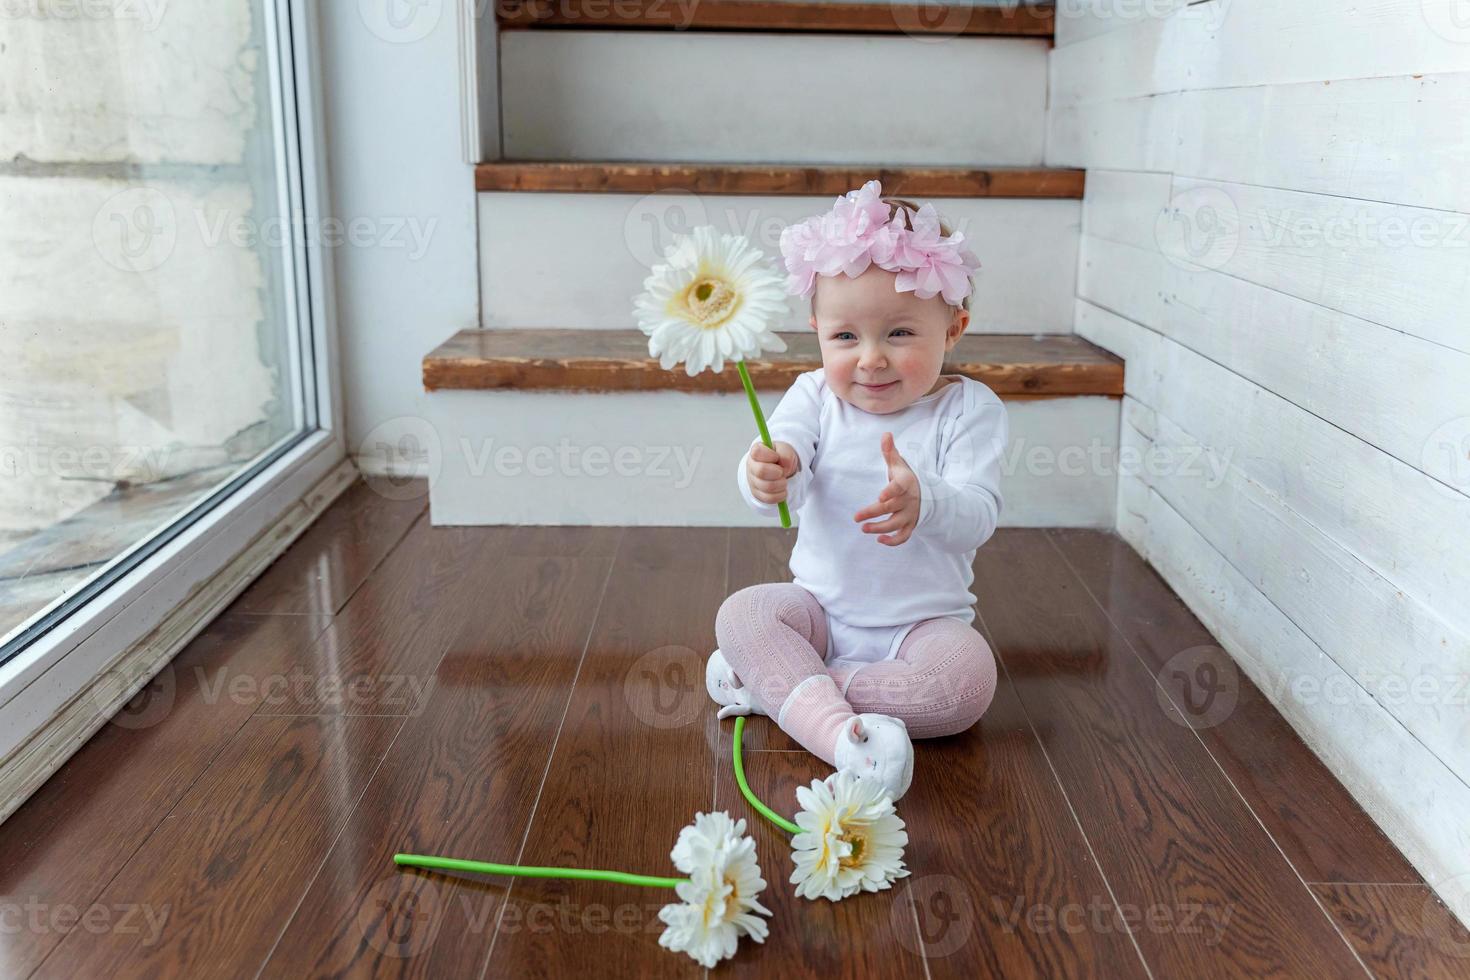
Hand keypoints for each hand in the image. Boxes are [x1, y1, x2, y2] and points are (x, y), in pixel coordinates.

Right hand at [747, 439, 799, 504]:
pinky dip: (780, 495)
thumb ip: (786, 454)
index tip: (776, 457)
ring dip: (781, 485)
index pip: (757, 452)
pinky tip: (783, 490)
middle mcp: (751, 467)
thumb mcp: (785, 450)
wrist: (780, 470)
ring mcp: (753, 482)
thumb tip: (784, 467)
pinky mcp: (758, 494)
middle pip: (761, 471)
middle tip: (782, 472)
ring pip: (767, 487)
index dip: (769, 456)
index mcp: (756, 452)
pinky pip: (769, 498)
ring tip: (784, 481)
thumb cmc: (780, 458)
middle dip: (778, 473)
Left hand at [854, 431, 920, 545]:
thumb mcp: (899, 464)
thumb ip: (890, 451)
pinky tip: (879, 540)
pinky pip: (904, 536)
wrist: (927, 494)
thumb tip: (886, 434)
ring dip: (880, 528)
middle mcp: (908, 500)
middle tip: (856, 517)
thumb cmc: (906, 477)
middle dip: (874, 513)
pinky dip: (893, 541)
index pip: (899, 487)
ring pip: (896, 524)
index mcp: (906, 483)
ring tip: (864, 529)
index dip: (891, 491)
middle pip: (891, 508)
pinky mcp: (910, 525)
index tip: (880, 496)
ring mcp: (910, 514)